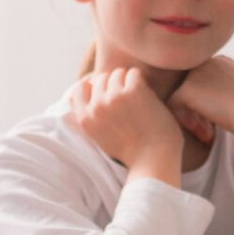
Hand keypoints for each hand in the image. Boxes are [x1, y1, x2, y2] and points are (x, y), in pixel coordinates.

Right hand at [68, 67, 184, 184]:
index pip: (79, 88)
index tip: (108, 93)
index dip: (94, 87)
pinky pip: (134, 73)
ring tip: (140, 99)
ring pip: (118, 73)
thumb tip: (89, 87)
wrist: (153, 161)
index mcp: (85, 120)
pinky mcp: (133, 91)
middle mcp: (96, 107)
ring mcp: (114, 97)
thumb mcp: (101, 137)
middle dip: (115, 85)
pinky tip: (147, 96)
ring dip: (129, 82)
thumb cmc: (133, 152)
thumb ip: (93, 116)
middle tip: (130, 100)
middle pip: (101, 79)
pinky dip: (142, 81)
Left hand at [165, 56, 233, 144]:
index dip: (208, 105)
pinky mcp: (187, 87)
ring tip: (209, 134)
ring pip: (181, 97)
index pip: (203, 84)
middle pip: (190, 89)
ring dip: (193, 118)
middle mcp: (208, 62)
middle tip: (212, 131)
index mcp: (222, 63)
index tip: (221, 121)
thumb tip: (204, 107)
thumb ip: (223, 96)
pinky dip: (186, 121)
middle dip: (198, 112)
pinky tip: (206, 133)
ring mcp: (197, 73)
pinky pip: (174, 105)